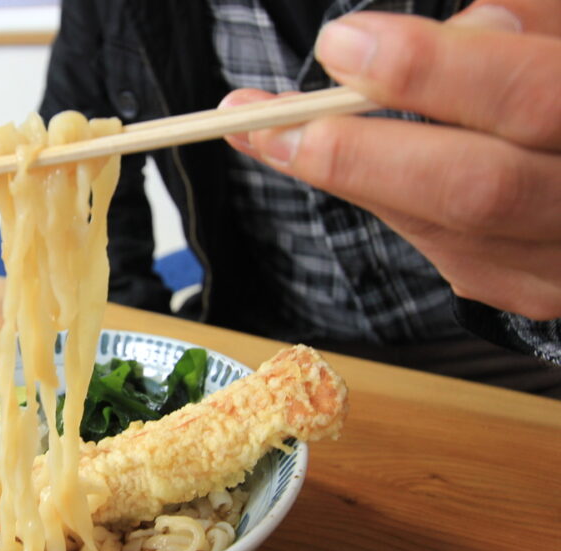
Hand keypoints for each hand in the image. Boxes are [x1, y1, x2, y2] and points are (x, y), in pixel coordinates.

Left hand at [221, 1, 560, 319]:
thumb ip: (521, 26)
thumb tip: (433, 37)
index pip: (529, 97)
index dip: (431, 72)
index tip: (339, 46)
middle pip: (477, 190)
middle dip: (359, 152)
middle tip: (264, 120)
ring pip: (445, 229)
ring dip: (341, 177)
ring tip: (258, 134)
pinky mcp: (524, 287)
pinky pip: (438, 244)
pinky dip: (374, 195)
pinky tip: (318, 159)